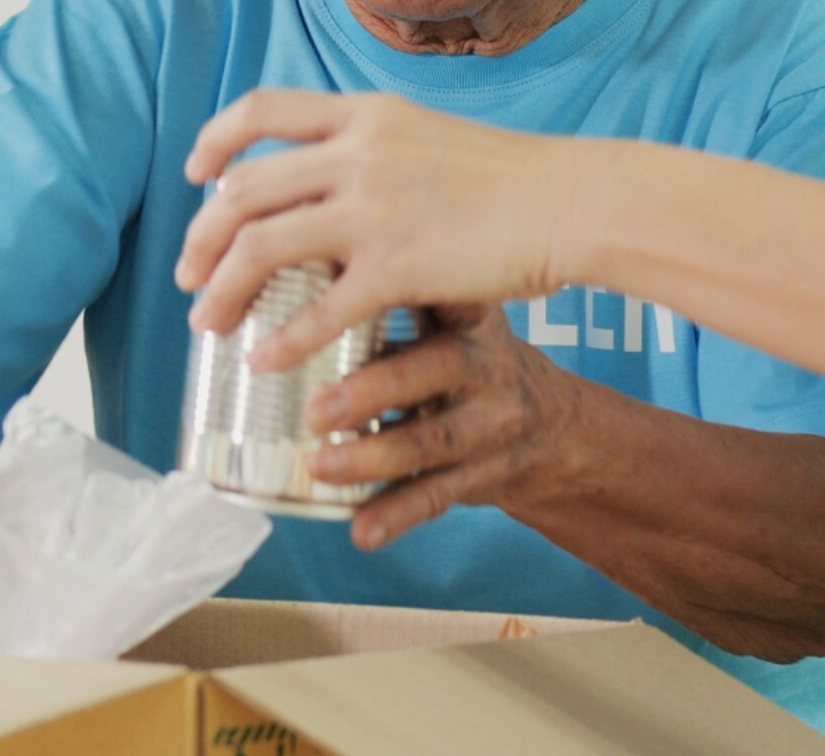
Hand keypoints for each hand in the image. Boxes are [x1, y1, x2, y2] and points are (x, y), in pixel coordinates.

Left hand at [176, 90, 575, 370]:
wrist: (573, 201)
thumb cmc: (507, 178)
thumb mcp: (424, 135)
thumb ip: (368, 146)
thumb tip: (318, 169)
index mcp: (363, 115)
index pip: (260, 108)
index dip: (215, 140)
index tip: (196, 175)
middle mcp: (357, 152)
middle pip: (242, 189)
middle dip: (201, 237)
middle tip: (187, 274)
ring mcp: (374, 208)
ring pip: (260, 247)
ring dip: (221, 289)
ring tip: (206, 323)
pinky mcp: (398, 265)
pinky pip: (318, 309)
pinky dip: (281, 338)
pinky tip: (263, 362)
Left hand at [302, 303, 575, 551]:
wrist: (546, 425)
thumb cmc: (458, 357)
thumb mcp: (441, 318)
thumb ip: (381, 308)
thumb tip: (278, 298)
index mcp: (466, 312)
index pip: (437, 292)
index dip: (389, 295)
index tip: (335, 301)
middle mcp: (485, 363)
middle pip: (434, 369)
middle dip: (373, 391)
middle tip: (314, 409)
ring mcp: (491, 422)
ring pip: (434, 441)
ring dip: (372, 458)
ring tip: (319, 466)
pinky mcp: (484, 473)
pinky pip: (437, 494)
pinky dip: (395, 515)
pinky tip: (361, 531)